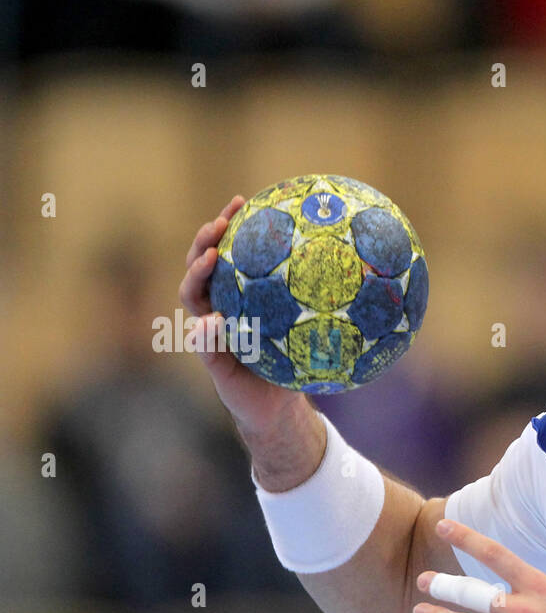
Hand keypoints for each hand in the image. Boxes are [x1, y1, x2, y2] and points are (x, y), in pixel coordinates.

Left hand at [178, 195, 303, 437]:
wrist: (274, 409)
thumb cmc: (248, 396)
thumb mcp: (228, 380)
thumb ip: (213, 353)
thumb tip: (206, 322)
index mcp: (207, 323)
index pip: (193, 290)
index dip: (199, 270)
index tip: (215, 255)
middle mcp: (220, 307)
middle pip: (205, 264)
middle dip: (209, 238)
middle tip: (225, 219)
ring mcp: (243, 303)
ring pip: (232, 261)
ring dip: (234, 231)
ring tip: (242, 203)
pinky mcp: (266, 303)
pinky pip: (265, 272)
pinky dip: (268, 248)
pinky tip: (286, 227)